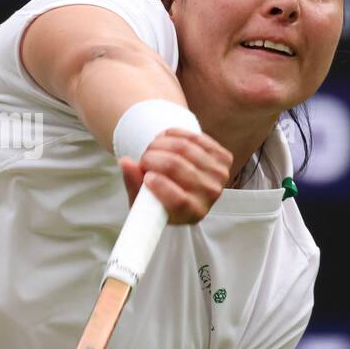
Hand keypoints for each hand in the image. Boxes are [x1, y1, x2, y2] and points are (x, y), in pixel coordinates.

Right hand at [119, 127, 233, 224]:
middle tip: (143, 159)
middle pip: (177, 167)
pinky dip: (174, 134)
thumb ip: (133, 184)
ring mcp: (220, 175)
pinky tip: (165, 139)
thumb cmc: (162, 196)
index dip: (160, 186)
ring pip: (184, 147)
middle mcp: (210, 195)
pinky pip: (194, 137)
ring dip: (160, 143)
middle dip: (151, 158)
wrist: (186, 183)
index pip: (179, 201)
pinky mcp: (224, 158)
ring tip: (152, 149)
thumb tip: (125, 162)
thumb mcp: (143, 199)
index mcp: (192, 214)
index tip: (146, 177)